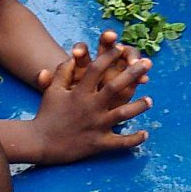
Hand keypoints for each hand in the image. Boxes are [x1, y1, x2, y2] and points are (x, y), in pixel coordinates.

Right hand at [30, 32, 152, 162]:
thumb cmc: (47, 113)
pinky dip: (134, 139)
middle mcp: (90, 107)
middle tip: (147, 62)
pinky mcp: (98, 143)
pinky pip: (120, 142)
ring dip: (138, 106)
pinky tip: (145, 133)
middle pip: (114, 87)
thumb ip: (64, 71)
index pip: (96, 69)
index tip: (121, 47)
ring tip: (150, 100)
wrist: (40, 142)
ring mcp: (96, 126)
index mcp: (79, 93)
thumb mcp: (53, 89)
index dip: (109, 57)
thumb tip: (75, 57)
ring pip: (122, 114)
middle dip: (132, 73)